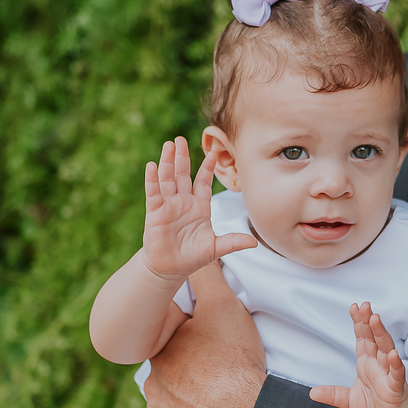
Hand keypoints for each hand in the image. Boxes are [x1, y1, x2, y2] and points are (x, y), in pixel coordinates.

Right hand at [142, 138, 255, 282]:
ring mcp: (168, 205)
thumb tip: (254, 241)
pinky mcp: (155, 212)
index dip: (207, 168)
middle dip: (183, 157)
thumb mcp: (215, 247)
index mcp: (199, 206)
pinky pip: (154, 192)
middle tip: (181, 139)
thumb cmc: (192, 256)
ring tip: (169, 145)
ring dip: (168, 162)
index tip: (213, 154)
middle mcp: (183, 202)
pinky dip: (153, 179)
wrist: (171, 268)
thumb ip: (233, 241)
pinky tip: (153, 165)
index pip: (203, 182)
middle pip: (183, 174)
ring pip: (168, 178)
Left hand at [145, 262, 265, 407]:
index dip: (194, 349)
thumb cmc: (234, 362)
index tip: (211, 354)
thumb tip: (198, 253)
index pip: (173, 349)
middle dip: (191, 380)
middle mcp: (153, 389)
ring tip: (219, 405)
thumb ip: (207, 278)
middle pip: (173, 381)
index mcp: (160, 355)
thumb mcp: (223, 308)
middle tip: (220, 379)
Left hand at [310, 304, 407, 407]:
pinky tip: (394, 355)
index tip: (354, 307)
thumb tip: (312, 393)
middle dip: (369, 322)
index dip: (358, 323)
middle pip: (374, 339)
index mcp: (367, 363)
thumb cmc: (379, 406)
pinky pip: (397, 374)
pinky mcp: (396, 388)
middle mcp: (378, 365)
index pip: (363, 338)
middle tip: (365, 305)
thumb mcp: (350, 400)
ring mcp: (388, 374)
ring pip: (386, 350)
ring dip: (381, 334)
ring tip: (375, 319)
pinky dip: (396, 364)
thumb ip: (334, 394)